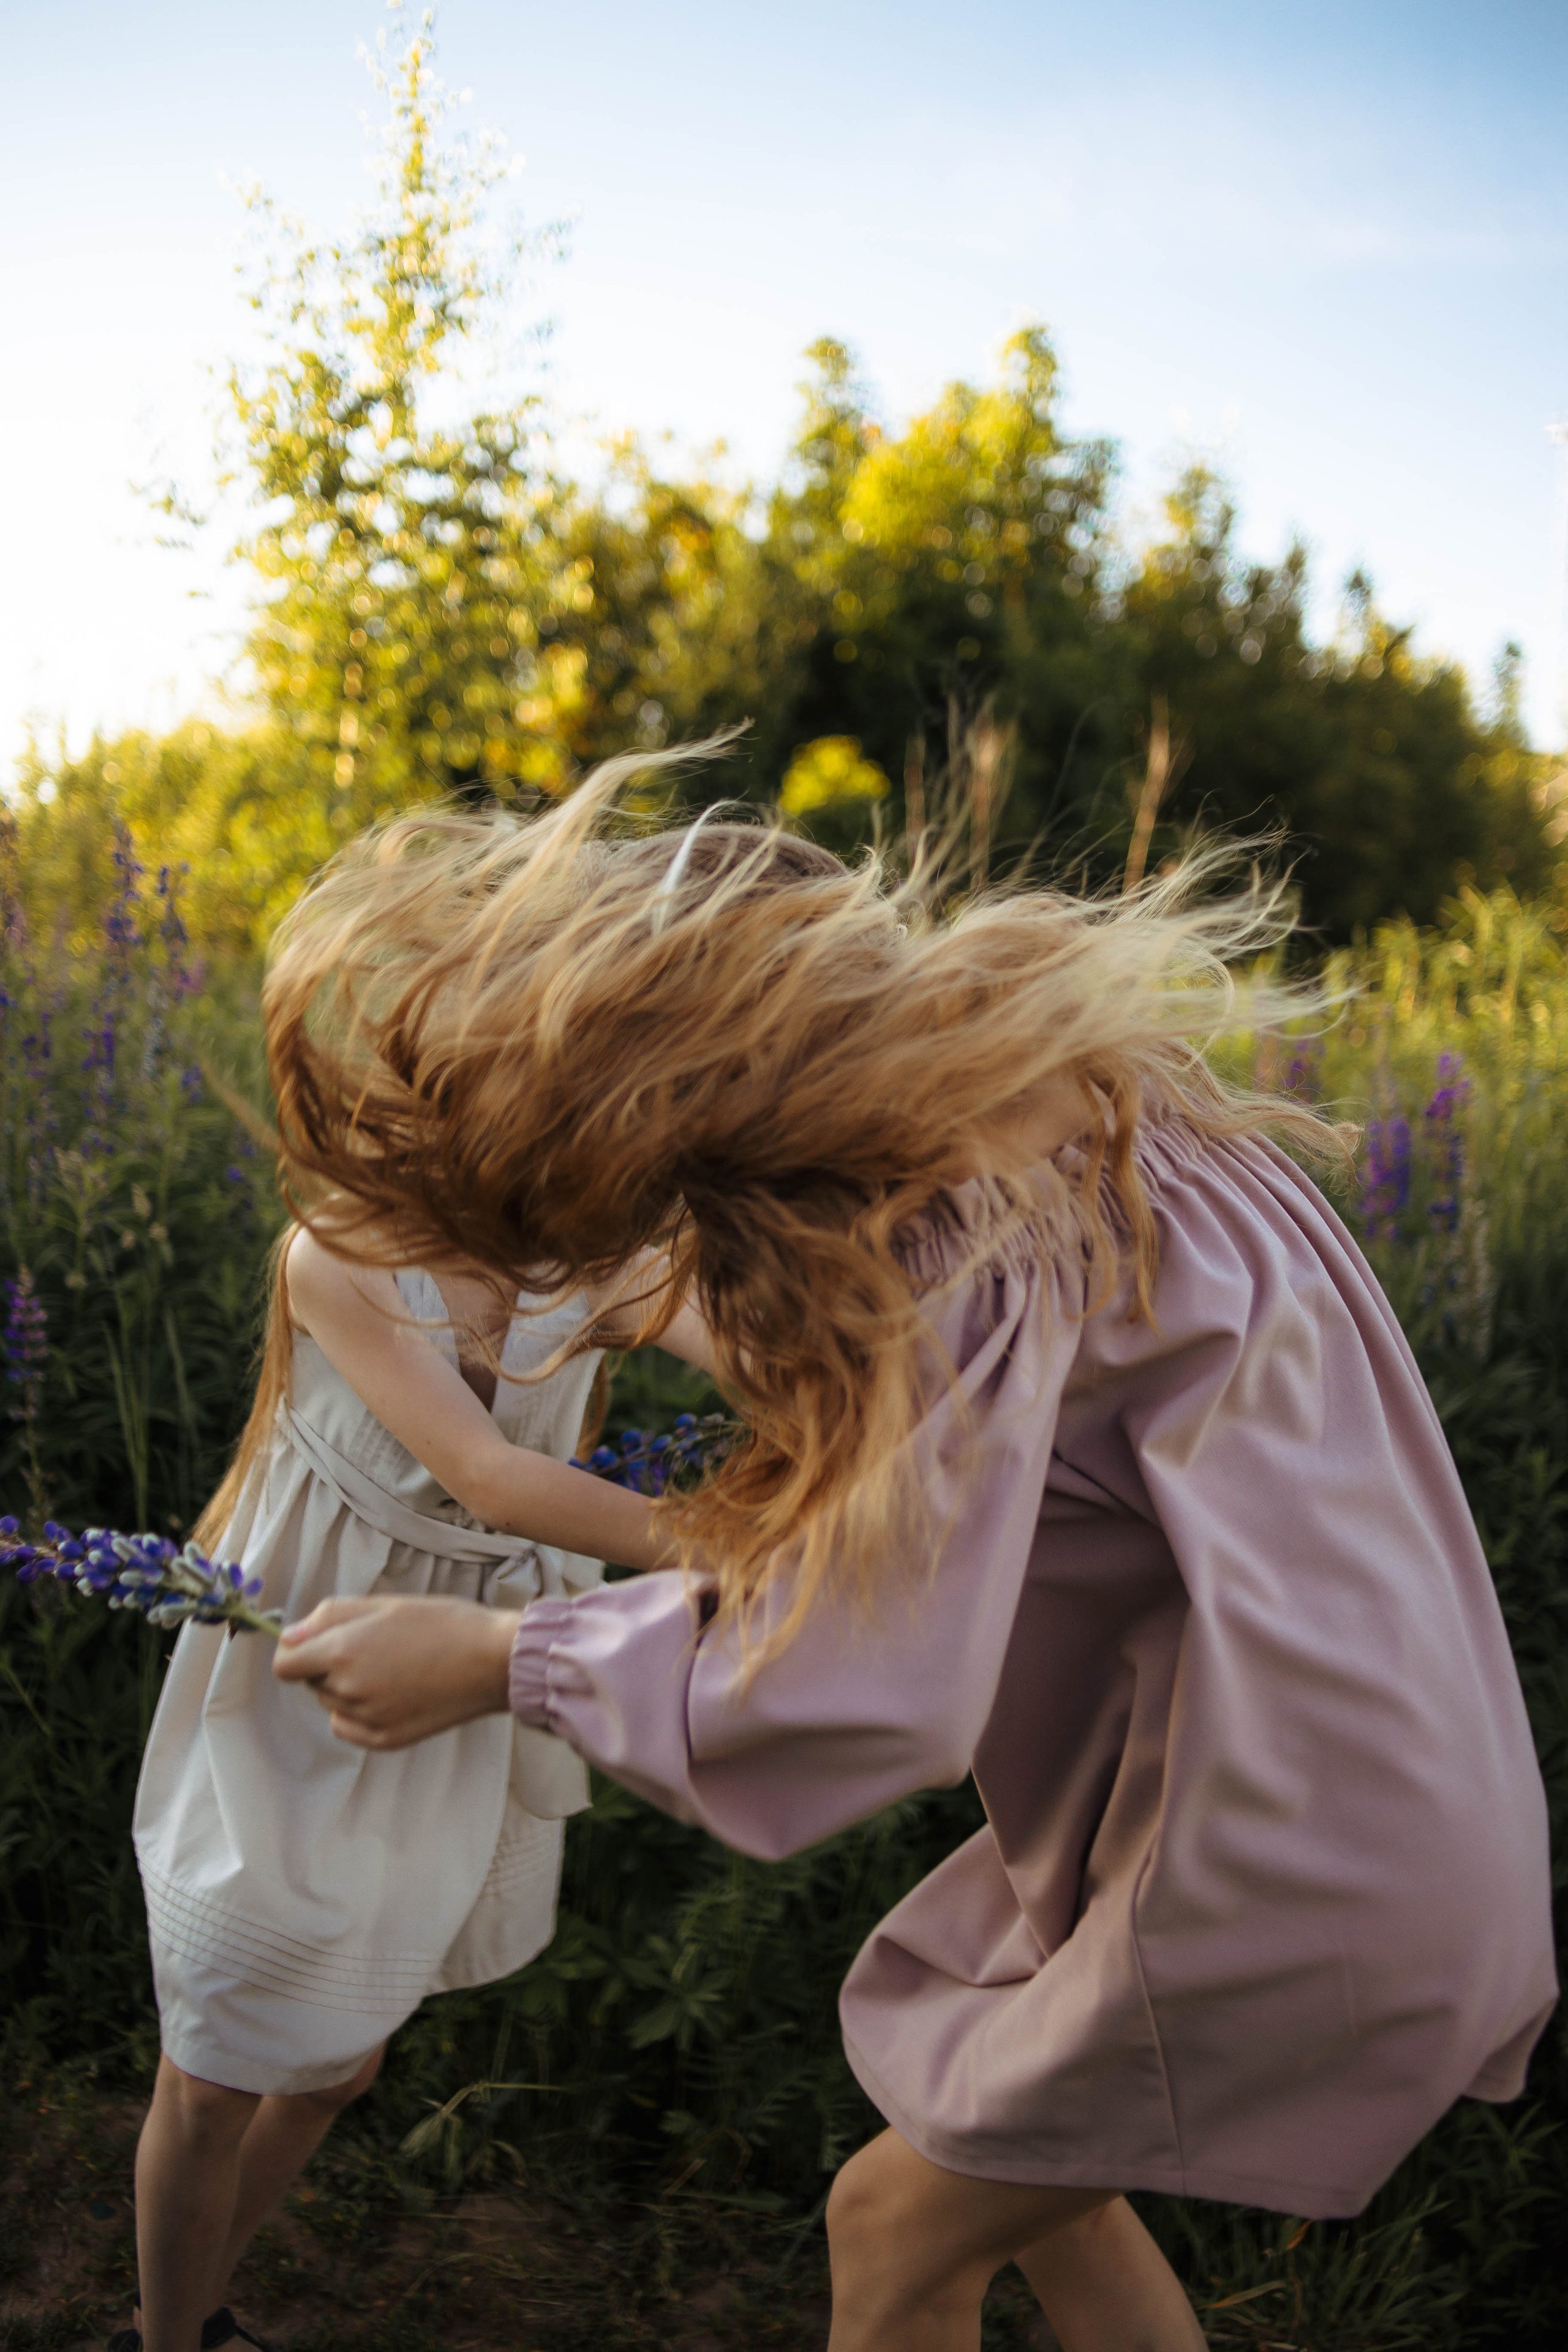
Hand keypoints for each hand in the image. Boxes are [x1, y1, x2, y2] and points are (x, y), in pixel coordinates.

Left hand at [273, 1594, 520, 1748]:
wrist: (492, 1662)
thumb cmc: (444, 1624)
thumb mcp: (385, 1604)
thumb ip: (330, 1617)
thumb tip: (290, 1635)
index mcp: (343, 1651)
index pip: (285, 1664)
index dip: (295, 1650)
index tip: (312, 1642)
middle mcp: (348, 1690)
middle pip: (311, 1681)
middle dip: (327, 1664)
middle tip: (372, 1646)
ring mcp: (366, 1719)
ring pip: (332, 1702)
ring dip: (346, 1686)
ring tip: (390, 1666)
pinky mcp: (384, 1740)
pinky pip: (348, 1726)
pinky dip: (357, 1712)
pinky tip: (391, 1692)